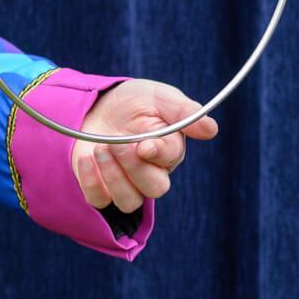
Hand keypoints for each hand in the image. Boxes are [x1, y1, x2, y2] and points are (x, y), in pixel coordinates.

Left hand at [72, 80, 218, 213]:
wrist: (97, 104)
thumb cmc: (133, 102)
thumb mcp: (159, 97)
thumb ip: (184, 112)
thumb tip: (212, 129)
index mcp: (169, 150)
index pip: (170, 160)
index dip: (158, 155)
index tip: (144, 145)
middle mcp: (151, 173)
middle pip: (154, 188)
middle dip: (135, 167)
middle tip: (117, 144)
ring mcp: (125, 184)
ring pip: (129, 201)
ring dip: (114, 177)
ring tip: (99, 149)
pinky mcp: (100, 189)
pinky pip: (99, 200)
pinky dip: (92, 181)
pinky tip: (86, 157)